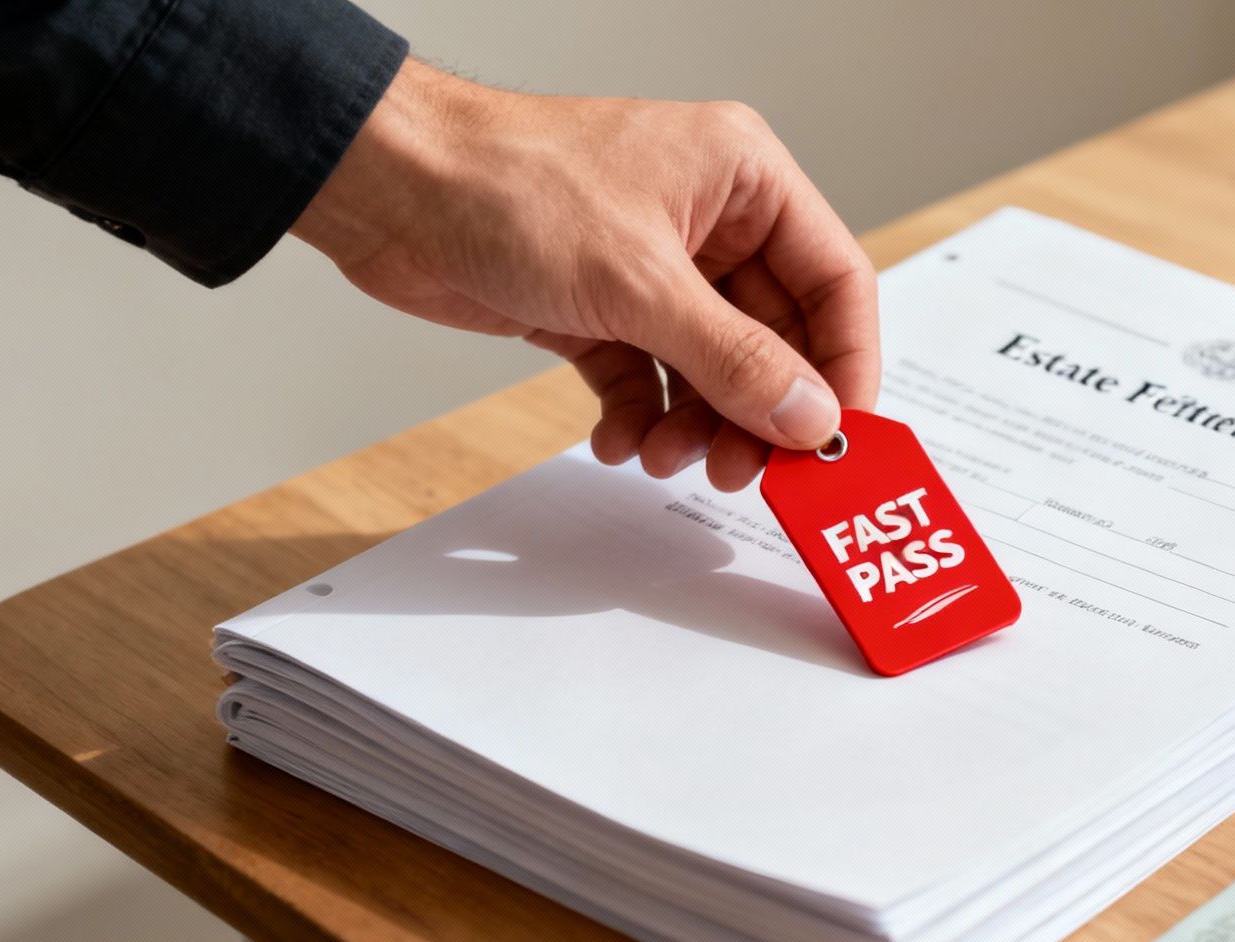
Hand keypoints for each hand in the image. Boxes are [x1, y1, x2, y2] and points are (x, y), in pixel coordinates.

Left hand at [291, 59, 879, 490]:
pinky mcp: (600, 306)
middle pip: (773, 337)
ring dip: (695, 424)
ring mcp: (653, 266)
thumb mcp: (642, 283)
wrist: (389, 189)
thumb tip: (809, 416)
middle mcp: (708, 220)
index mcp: (744, 179)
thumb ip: (735, 360)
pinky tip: (619, 440)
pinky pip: (647, 378)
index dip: (845, 365)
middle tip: (745, 469)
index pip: (835, 280)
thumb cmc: (507, 183)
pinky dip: (639, 416)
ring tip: (664, 454)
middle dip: (758, 410)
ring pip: (710, 368)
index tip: (838, 438)